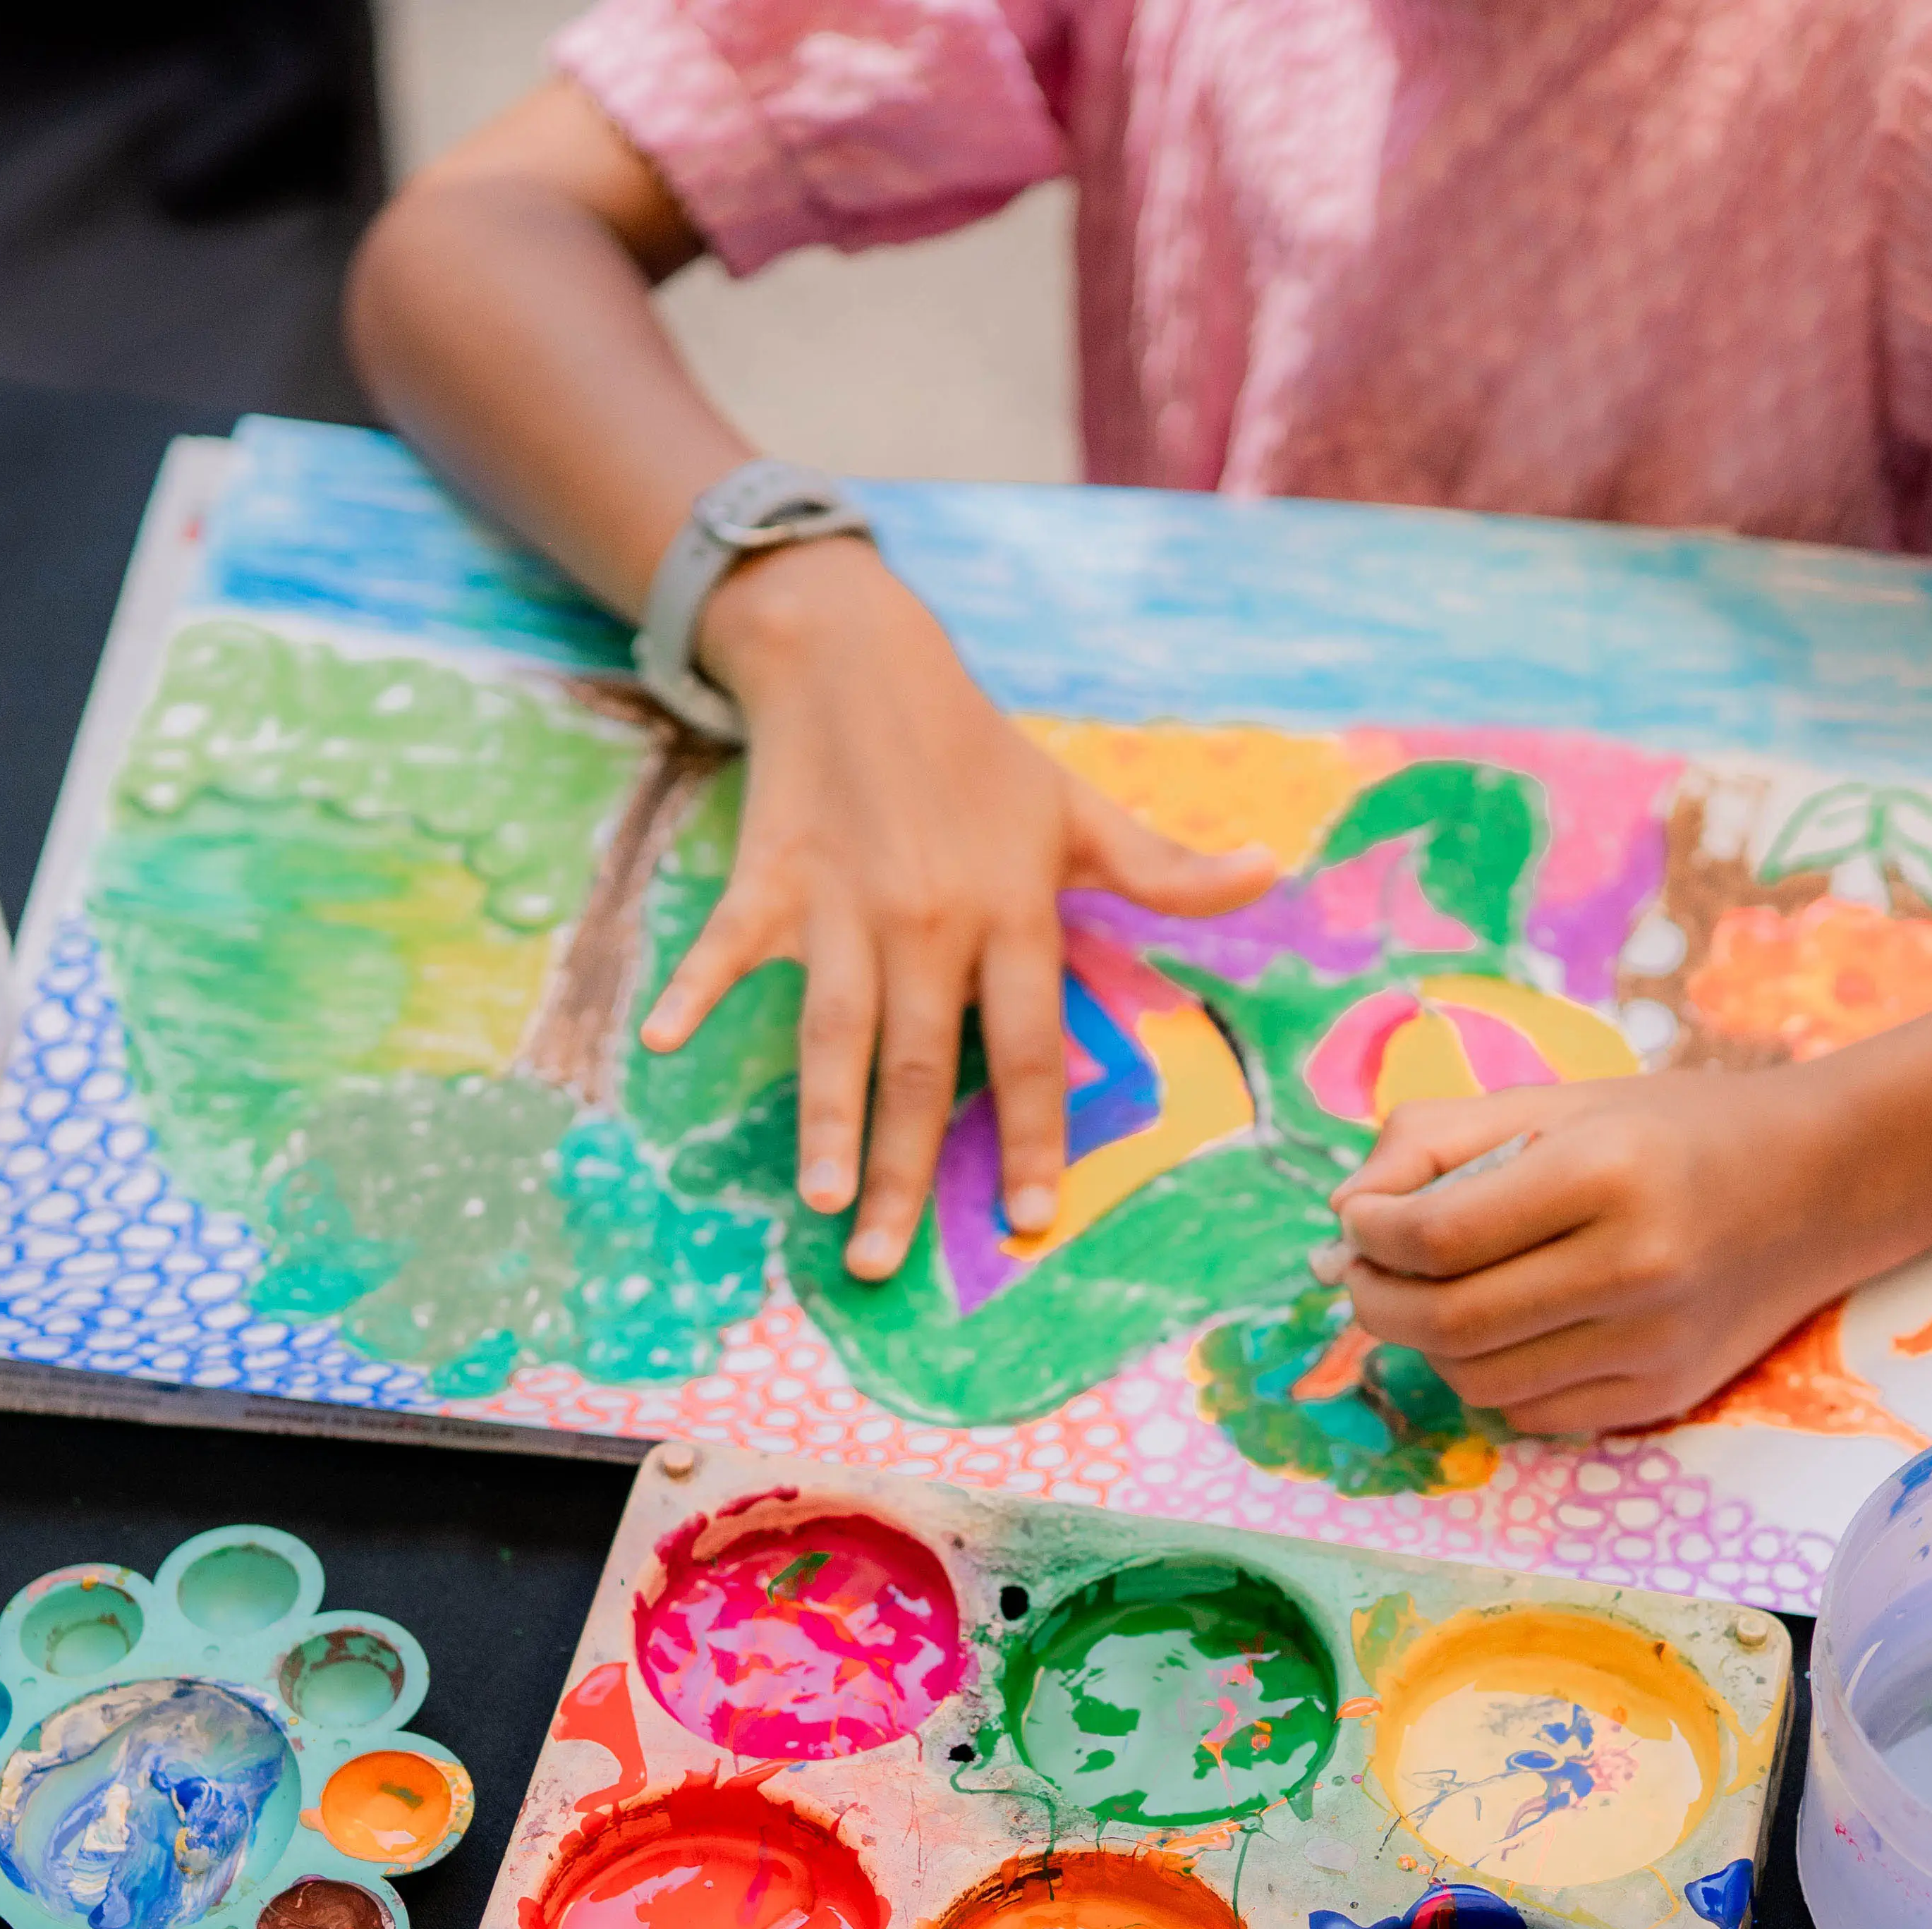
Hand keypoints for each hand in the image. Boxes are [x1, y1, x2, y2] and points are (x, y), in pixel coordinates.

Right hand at [648, 538, 1277, 1278]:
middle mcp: (930, 917)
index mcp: (1010, 910)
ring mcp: (845, 900)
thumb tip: (1269, 869)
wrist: (861, 658)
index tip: (1030, 1221)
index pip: (1029, 1046)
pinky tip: (662, 1043)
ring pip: (834, 1028)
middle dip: (901, 1171)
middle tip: (884, 1266)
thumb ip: (1164, 866)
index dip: (1031, 1135)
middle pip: (920, 1065)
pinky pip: (730, 945)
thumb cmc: (976, 750)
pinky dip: (695, 987)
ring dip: (822, 1117)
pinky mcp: (772, 876)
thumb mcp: (1077, 806)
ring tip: (815, 1201)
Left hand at [1328, 1071, 1867, 1432]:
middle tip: (1362, 1271)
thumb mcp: (1558, 1103)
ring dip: (1426, 1344)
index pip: (1437, 1236)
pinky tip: (1503, 1329)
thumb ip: (1438, 1140)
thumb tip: (1345, 1215)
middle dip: (1375, 1300)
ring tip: (1430, 1295)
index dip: (1369, 1235)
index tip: (1356, 1219)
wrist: (1820, 1184)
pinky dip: (1488, 1377)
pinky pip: (1530, 1411)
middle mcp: (1635, 1268)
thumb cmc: (1673, 1132)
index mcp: (1604, 1174)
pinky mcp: (1662, 1396)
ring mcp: (1653, 1345)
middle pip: (1448, 1322)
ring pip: (1478, 1378)